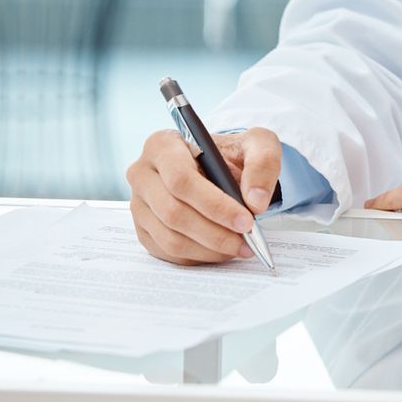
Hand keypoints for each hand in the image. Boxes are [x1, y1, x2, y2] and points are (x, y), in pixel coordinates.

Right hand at [126, 126, 281, 264]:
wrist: (221, 170)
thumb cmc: (234, 154)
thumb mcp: (258, 144)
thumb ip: (262, 163)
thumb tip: (255, 201)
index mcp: (162, 144)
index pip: (181, 179)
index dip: (214, 204)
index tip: (245, 220)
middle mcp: (142, 173)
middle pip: (173, 212)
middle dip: (214, 232)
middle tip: (246, 240)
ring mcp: (139, 204)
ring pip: (170, 237)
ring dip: (209, 248)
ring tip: (239, 247)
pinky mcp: (144, 229)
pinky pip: (168, 252)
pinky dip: (199, 256)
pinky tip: (222, 250)